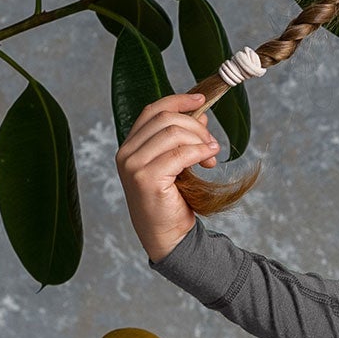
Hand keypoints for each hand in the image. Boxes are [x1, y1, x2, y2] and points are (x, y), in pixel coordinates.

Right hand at [116, 90, 220, 263]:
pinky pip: (180, 153)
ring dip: (200, 140)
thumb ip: (182, 139)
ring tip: (212, 155)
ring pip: (173, 133)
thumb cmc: (172, 202)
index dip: (178, 101)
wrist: (168, 236)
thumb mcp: (177, 164)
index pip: (152, 111)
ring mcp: (133, 165)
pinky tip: (210, 158)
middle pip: (165, 119)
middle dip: (195, 126)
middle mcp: (126, 153)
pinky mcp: (146, 178)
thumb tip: (201, 114)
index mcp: (130, 147)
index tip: (202, 100)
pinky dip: (199, 152)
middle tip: (212, 143)